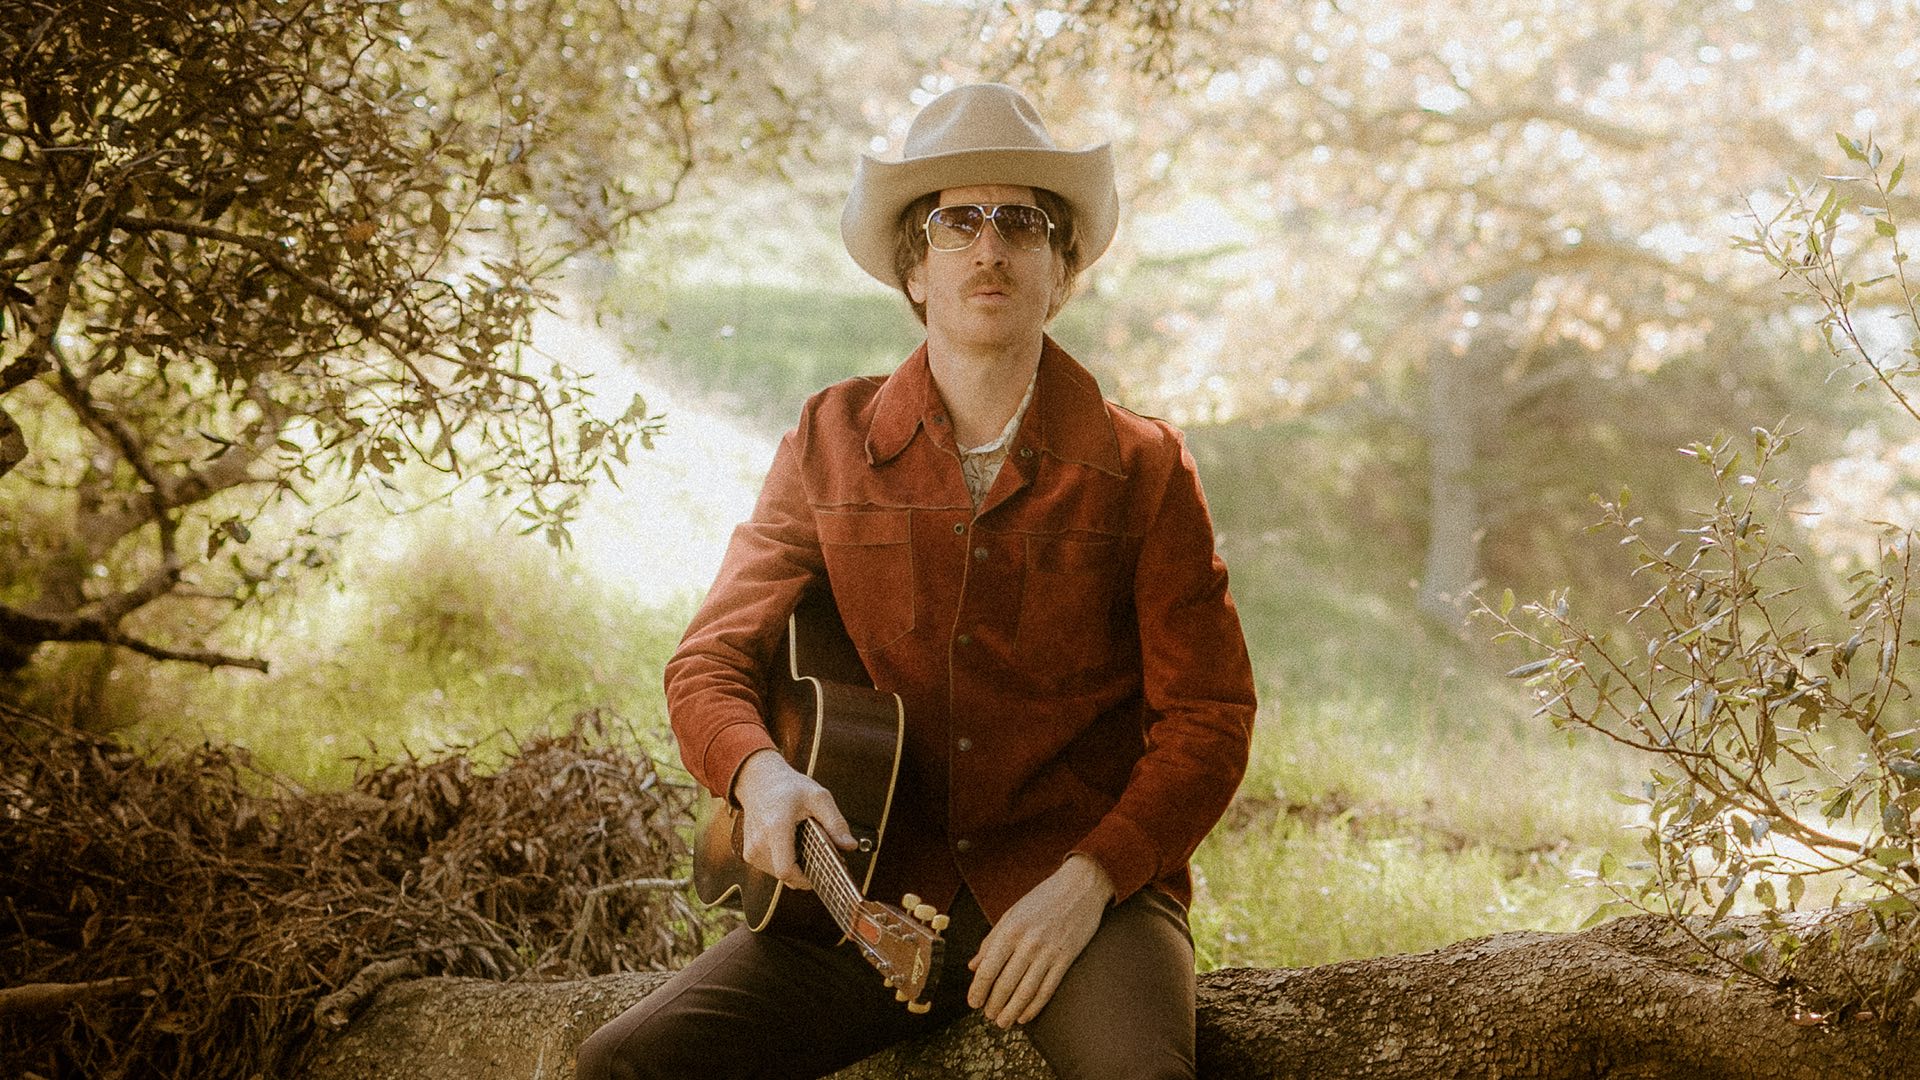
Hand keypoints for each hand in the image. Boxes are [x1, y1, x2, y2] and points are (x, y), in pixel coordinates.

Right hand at [732, 749, 855, 890]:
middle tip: (821, 855)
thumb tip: (850, 845)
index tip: (822, 872)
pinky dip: (785, 862)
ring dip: (795, 867)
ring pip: (779, 874)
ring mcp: (751, 849)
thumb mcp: (818, 797)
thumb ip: (835, 822)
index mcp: (776, 828)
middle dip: (806, 871)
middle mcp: (760, 842)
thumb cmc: (788, 787)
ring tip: (805, 846)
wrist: (758, 780)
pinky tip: (792, 845)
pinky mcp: (749, 853)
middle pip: (786, 875)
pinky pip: (771, 868)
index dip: (806, 879)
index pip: (786, 870)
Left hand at [967, 854, 1113, 1027]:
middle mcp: (1028, 943)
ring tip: (1002, 1022)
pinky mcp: (1065, 959)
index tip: (973, 1002)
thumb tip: (973, 966)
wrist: (1080, 887)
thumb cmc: (1043, 899)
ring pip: (1025, 991)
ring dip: (1011, 1011)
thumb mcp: (1011, 914)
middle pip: (1005, 984)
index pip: (988, 968)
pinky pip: (1047, 989)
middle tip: (987, 1016)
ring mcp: (1048, 952)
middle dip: (994, 1004)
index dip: (978, 989)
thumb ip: (991, 941)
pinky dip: (1034, 1006)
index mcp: (1010, 930)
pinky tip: (1025, 1016)